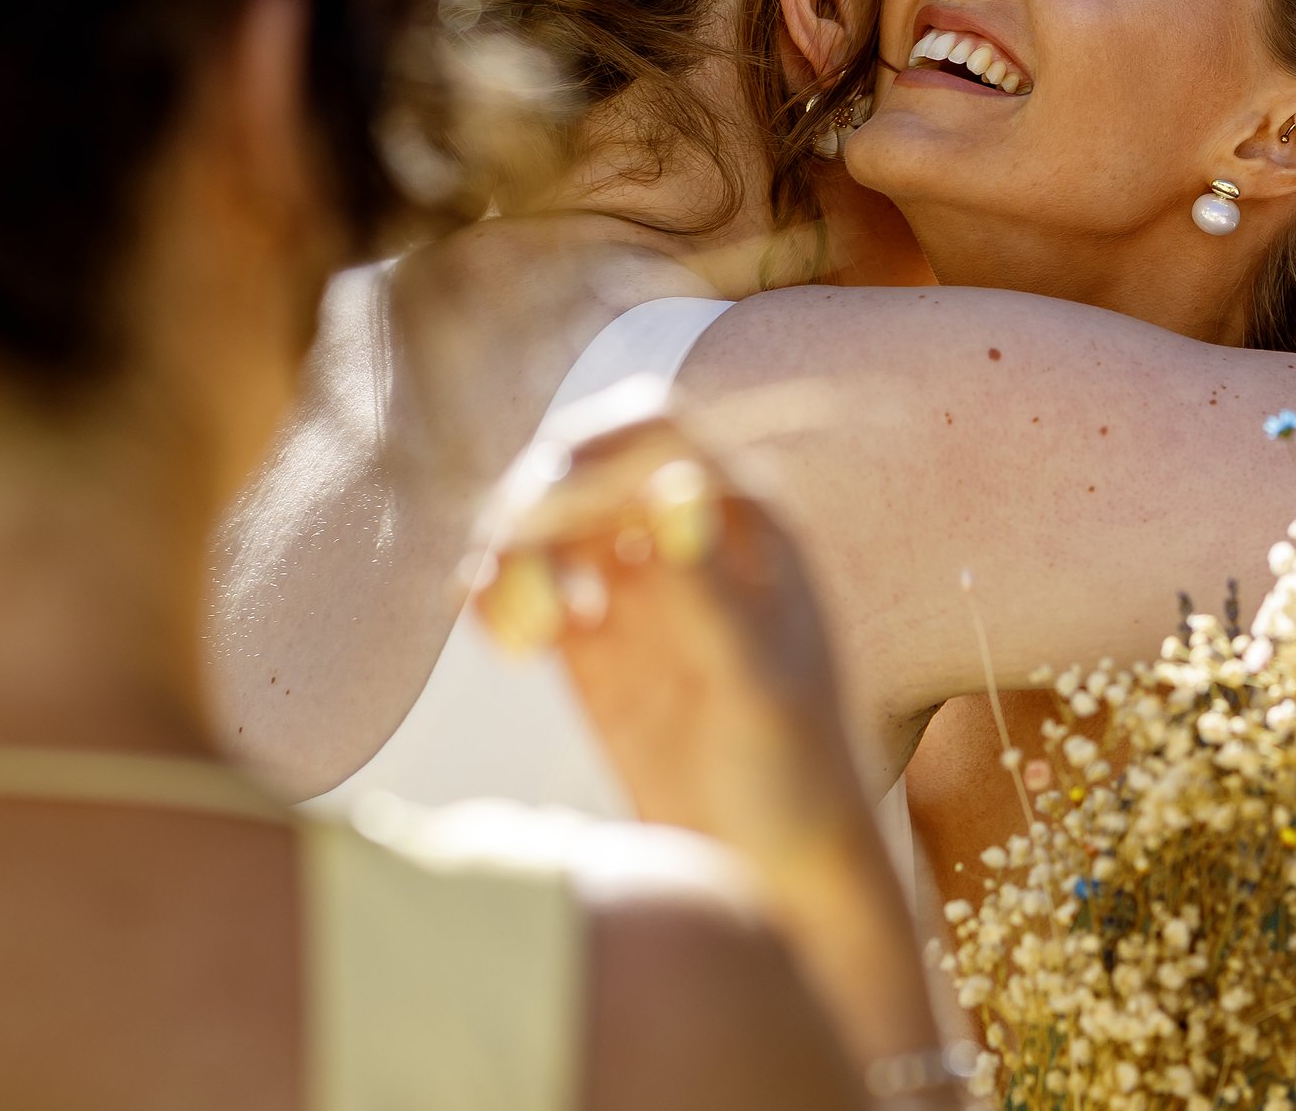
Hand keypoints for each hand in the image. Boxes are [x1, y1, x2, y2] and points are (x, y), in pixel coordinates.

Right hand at [475, 388, 943, 1070]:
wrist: (783, 864)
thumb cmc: (798, 771)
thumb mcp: (755, 683)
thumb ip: (709, 591)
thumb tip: (672, 493)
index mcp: (746, 520)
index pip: (659, 430)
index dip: (594, 445)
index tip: (546, 499)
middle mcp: (685, 535)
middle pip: (585, 466)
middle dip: (536, 501)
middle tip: (508, 561)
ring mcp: (633, 586)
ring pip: (545, 524)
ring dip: (509, 553)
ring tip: (515, 627)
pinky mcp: (589, 641)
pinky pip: (526, 587)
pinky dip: (497, 595)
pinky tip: (506, 642)